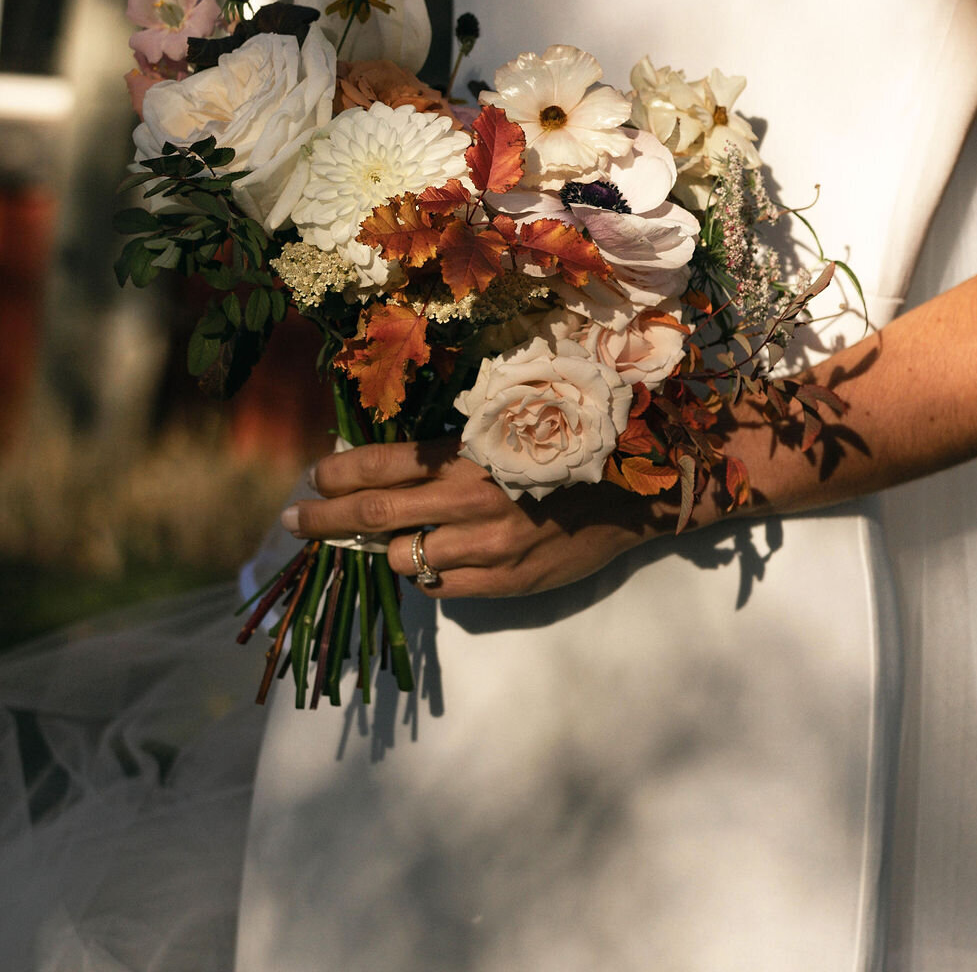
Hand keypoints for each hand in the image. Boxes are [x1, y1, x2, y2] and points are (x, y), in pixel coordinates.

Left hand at [281, 439, 678, 597]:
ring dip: (384, 549)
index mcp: (471, 452)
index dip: (337, 473)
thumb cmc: (566, 449)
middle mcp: (473, 499)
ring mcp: (488, 547)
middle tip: (294, 521)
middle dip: (325, 518)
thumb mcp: (507, 433)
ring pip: (403, 557)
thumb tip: (383, 468)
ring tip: (383, 540)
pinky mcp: (505, 584)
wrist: (635, 490)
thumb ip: (449, 453)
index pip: (383, 463)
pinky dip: (427, 575)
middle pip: (375, 513)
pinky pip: (440, 589)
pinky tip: (435, 561)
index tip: (310, 479)